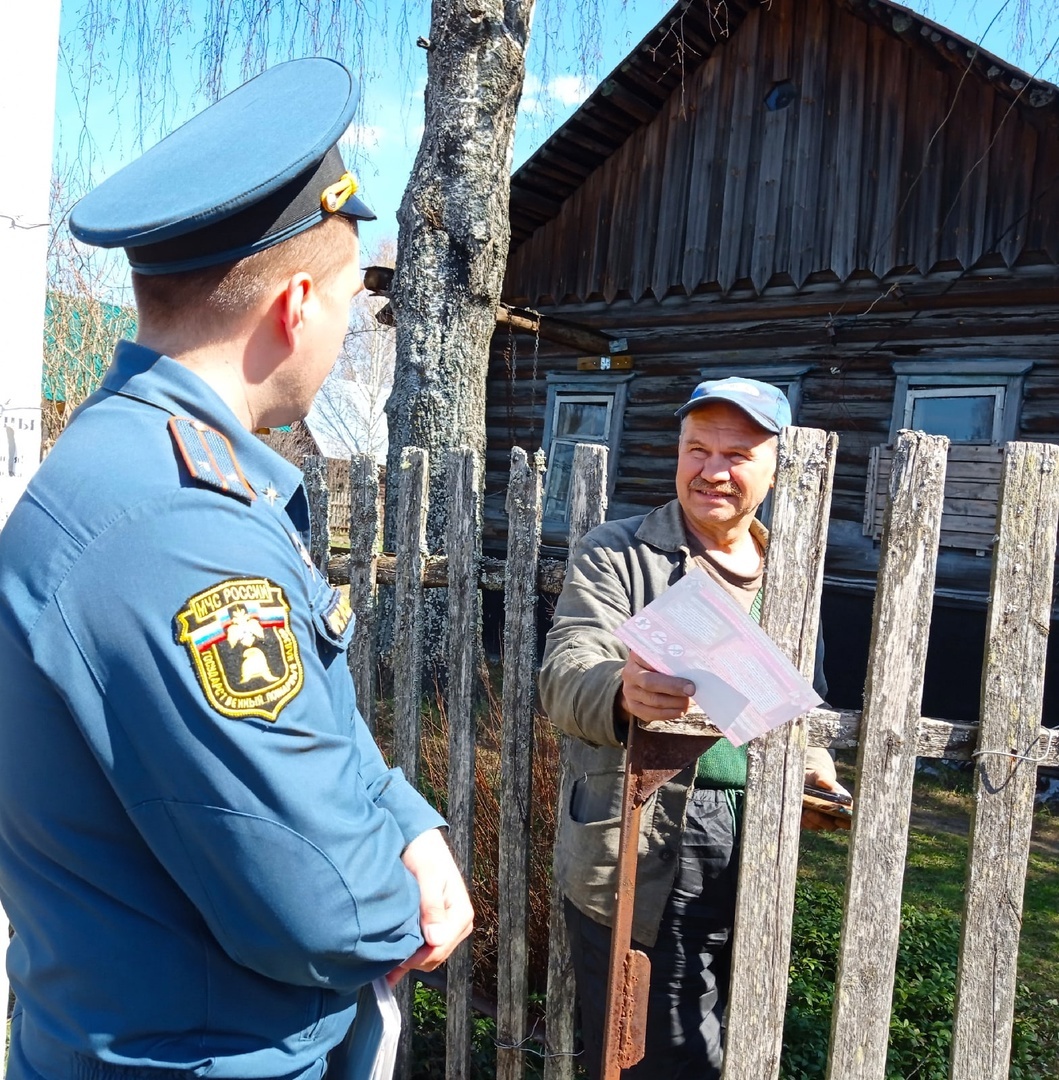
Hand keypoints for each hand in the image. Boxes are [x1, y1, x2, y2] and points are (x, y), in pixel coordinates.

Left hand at [386, 829, 473, 985]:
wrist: (420, 843)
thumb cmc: (425, 854)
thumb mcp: (428, 875)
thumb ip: (432, 905)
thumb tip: (435, 939)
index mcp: (461, 914)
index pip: (439, 948)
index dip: (416, 957)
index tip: (392, 956)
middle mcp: (457, 926)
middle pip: (434, 957)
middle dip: (411, 961)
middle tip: (381, 959)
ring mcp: (446, 929)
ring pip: (427, 957)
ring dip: (407, 960)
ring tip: (381, 962)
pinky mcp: (434, 929)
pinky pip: (423, 952)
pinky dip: (407, 959)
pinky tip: (388, 970)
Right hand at [619, 651, 696, 724]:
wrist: (638, 680)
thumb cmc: (656, 666)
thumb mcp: (660, 656)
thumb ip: (672, 659)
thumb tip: (693, 667)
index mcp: (636, 657)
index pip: (649, 660)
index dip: (667, 667)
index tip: (686, 674)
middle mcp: (630, 674)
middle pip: (650, 683)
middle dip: (673, 688)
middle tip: (691, 690)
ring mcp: (629, 692)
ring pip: (653, 701)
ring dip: (674, 704)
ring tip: (689, 702)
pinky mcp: (633, 707)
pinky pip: (652, 714)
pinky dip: (669, 714)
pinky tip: (681, 710)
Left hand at [801, 750, 852, 831]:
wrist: (803, 781)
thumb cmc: (817, 778)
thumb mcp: (820, 775)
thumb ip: (824, 778)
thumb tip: (826, 784)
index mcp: (843, 805)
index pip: (850, 818)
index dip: (847, 822)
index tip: (838, 820)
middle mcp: (834, 816)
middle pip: (832, 825)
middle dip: (822, 821)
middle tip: (811, 812)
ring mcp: (821, 820)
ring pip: (818, 826)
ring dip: (811, 820)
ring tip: (805, 811)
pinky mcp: (809, 822)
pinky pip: (807, 825)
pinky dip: (804, 821)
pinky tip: (800, 813)